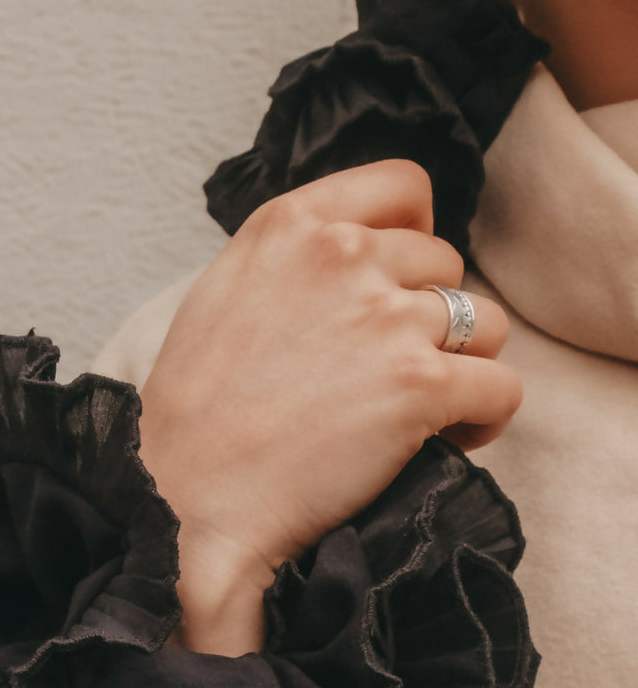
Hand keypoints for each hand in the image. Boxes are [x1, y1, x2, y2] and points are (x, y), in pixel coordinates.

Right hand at [138, 159, 519, 604]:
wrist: (186, 501)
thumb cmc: (192, 419)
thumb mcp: (220, 297)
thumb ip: (288, 262)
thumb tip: (349, 260)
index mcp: (289, 224)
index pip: (404, 185)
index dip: (416, 234)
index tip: (400, 280)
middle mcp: (343, 255)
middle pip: (445, 265)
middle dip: (430, 318)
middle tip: (391, 374)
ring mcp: (387, 317)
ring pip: (485, 323)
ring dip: (464, 365)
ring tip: (425, 411)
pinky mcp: (421, 384)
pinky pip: (501, 387)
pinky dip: (485, 417)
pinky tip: (447, 440)